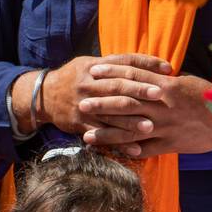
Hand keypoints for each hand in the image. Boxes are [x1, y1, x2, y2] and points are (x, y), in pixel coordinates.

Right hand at [12, 54, 171, 155]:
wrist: (44, 95)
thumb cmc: (74, 77)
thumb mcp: (90, 64)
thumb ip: (116, 65)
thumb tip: (148, 66)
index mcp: (95, 67)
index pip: (125, 62)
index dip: (147, 63)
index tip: (168, 69)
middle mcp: (90, 84)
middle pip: (118, 86)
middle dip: (140, 90)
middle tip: (161, 95)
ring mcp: (85, 105)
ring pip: (110, 113)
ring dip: (131, 121)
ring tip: (151, 127)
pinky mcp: (81, 124)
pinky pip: (102, 135)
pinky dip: (119, 143)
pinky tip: (136, 150)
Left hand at [81, 65, 211, 156]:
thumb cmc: (211, 97)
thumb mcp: (187, 82)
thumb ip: (164, 81)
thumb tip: (145, 76)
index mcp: (167, 86)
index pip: (133, 76)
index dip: (112, 74)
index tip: (94, 71)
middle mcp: (163, 105)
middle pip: (126, 102)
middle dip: (102, 103)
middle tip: (81, 102)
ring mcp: (166, 126)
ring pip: (130, 128)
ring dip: (107, 131)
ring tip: (87, 134)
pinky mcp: (171, 144)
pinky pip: (145, 149)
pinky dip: (127, 151)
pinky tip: (111, 153)